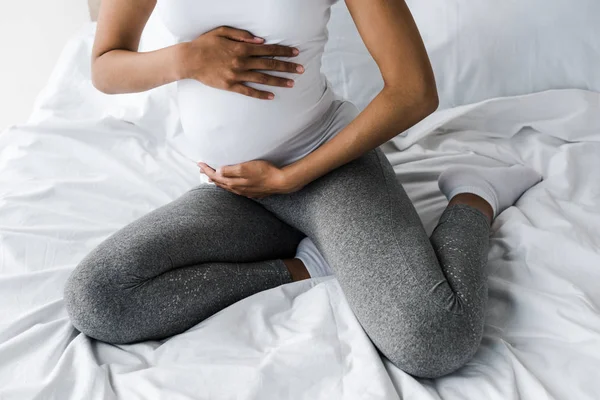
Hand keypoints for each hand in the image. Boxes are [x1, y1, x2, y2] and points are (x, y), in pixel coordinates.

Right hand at [178, 26, 304, 99]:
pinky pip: (249, 91)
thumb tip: (261, 41)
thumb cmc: (205, 43)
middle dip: (287, 67)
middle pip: (269, 64)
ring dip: (279, 81)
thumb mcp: (223, 31)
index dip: (283, 51)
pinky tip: (272, 96)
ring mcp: (237, 75)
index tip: (296, 53)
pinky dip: (261, 94)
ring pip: (262, 79)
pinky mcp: (230, 86)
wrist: (189, 60)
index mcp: (242, 48)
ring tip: (292, 83)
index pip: (268, 49)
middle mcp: (242, 62)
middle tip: (301, 69)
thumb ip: (243, 35)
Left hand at [197, 160, 303, 197]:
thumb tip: (218, 172)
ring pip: (227, 187)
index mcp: (233, 182)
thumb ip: (230, 171)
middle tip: (202, 170)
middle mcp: (237, 188)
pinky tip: (231, 184)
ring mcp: (244, 191)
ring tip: (213, 177)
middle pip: (219, 182)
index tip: (199, 164)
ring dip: (218, 181)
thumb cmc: (264, 172)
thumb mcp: (245, 168)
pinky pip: (236, 189)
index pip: (215, 176)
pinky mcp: (251, 191)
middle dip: (210, 175)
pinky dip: (229, 185)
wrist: (279, 182)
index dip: (206, 170)